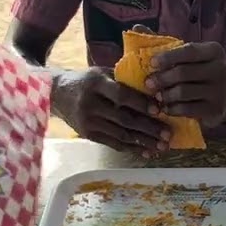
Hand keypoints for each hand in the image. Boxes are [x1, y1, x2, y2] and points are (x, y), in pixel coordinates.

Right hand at [53, 67, 170, 154]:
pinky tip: (147, 152)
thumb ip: (124, 79)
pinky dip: (132, 149)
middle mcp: (90, 104)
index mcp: (96, 84)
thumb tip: (155, 88)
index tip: (159, 109)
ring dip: (144, 142)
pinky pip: (113, 143)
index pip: (121, 95)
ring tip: (162, 146)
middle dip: (149, 128)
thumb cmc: (87, 81)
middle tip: (168, 134)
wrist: (57, 93)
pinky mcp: (88, 134)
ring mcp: (88, 122)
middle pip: (124, 119)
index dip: (141, 103)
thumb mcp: (102, 73)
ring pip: (121, 134)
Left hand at [146, 41, 225, 124]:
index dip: (168, 57)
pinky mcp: (216, 109)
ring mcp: (220, 90)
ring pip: (184, 92)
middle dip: (162, 78)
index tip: (151, 63)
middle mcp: (220, 68)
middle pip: (184, 72)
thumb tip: (137, 27)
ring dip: (165, 94)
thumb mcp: (188, 56)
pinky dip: (173, 109)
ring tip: (156, 96)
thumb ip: (164, 43)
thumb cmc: (199, 71)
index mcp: (213, 51)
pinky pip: (188, 109)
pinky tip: (166, 108)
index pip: (189, 51)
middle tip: (148, 83)